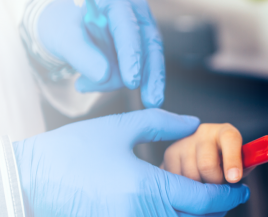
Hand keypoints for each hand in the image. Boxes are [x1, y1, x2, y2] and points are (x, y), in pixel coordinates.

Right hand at [12, 109, 249, 216]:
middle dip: (217, 209)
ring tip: (197, 204)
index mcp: (149, 188)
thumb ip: (163, 123)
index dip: (229, 194)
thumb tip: (193, 123)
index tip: (241, 188)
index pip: (205, 198)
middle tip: (224, 195)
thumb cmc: (71, 153)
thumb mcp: (120, 128)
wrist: (29, 185)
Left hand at [38, 0, 164, 107]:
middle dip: (150, 75)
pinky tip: (111, 90)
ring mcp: (143, 28)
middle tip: (151, 101)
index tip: (131, 81)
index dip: (131, 55)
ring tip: (112, 94)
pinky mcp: (144, 45)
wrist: (66, 26)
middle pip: (150, 44)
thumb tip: (104, 76)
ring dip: (140, 81)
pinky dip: (130, 81)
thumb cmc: (63, 24)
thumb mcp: (62, 36)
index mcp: (114, 1)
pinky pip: (145, 66)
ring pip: (151, 58)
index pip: (128, 28)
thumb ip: (81, 54)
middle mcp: (135, 12)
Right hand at [163, 123, 253, 183]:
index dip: (232, 161)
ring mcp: (184, 142)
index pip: (230, 140)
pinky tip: (191, 187)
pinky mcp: (169, 154)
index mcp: (225, 132)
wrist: (203, 155)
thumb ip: (242, 171)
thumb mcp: (240, 163)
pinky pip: (177, 180)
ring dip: (199, 189)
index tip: (234, 179)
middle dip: (215, 183)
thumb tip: (240, 188)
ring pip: (190, 176)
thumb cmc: (226, 162)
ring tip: (205, 186)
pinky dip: (186, 190)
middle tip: (218, 188)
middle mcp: (203, 133)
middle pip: (207, 164)